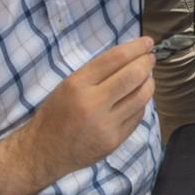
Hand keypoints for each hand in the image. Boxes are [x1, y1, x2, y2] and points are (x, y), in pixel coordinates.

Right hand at [10, 38, 156, 186]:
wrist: (44, 151)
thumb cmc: (55, 113)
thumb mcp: (68, 85)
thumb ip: (97, 72)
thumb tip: (130, 56)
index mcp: (77, 85)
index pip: (115, 59)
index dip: (136, 47)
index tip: (147, 42)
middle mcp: (93, 104)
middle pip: (133, 76)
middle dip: (146, 63)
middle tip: (150, 58)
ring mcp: (106, 124)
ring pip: (141, 97)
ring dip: (149, 82)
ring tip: (146, 77)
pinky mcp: (114, 140)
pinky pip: (137, 116)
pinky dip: (141, 103)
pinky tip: (137, 98)